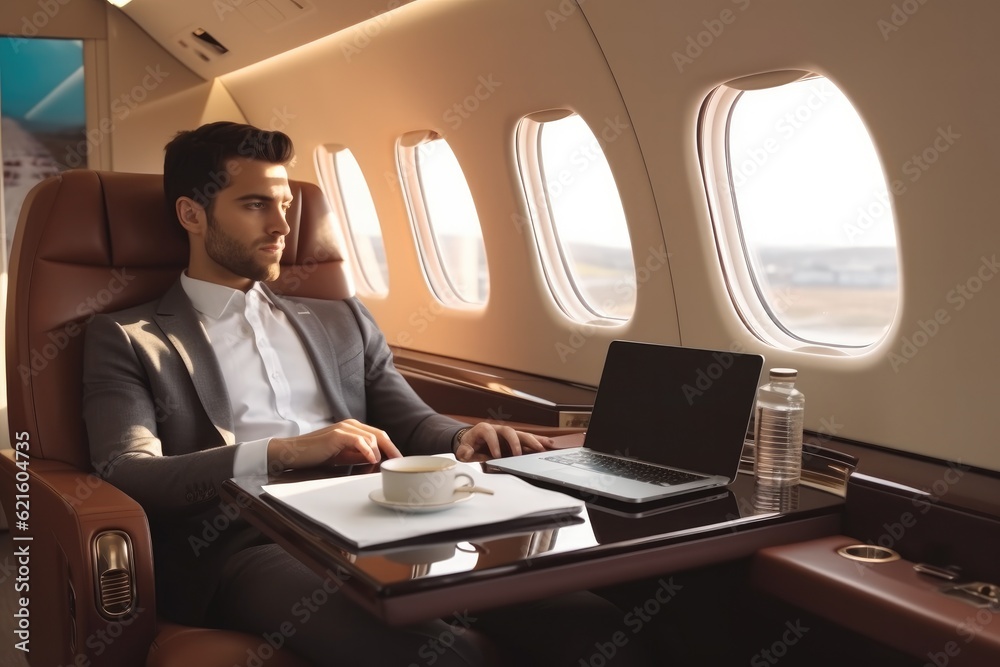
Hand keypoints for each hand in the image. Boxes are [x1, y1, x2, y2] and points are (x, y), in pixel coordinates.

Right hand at [267, 419, 402, 470]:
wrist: (293, 453)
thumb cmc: (316, 455)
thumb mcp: (342, 457)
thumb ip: (359, 456)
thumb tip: (376, 461)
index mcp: (353, 428)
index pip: (379, 435)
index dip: (391, 448)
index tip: (399, 461)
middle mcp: (351, 424)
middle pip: (380, 435)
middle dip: (392, 450)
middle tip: (400, 464)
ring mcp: (344, 428)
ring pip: (372, 438)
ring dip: (379, 454)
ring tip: (379, 467)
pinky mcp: (337, 434)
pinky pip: (360, 441)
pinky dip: (368, 451)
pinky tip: (371, 460)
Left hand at [454, 423, 552, 461]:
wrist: (473, 442)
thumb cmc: (470, 445)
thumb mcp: (463, 449)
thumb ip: (464, 451)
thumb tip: (467, 453)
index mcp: (484, 429)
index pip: (490, 432)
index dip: (493, 443)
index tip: (495, 455)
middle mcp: (498, 429)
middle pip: (509, 431)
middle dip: (515, 442)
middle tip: (518, 454)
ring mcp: (508, 435)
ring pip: (522, 434)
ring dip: (532, 441)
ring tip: (542, 448)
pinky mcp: (515, 440)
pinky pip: (528, 439)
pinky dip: (538, 441)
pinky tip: (549, 444)